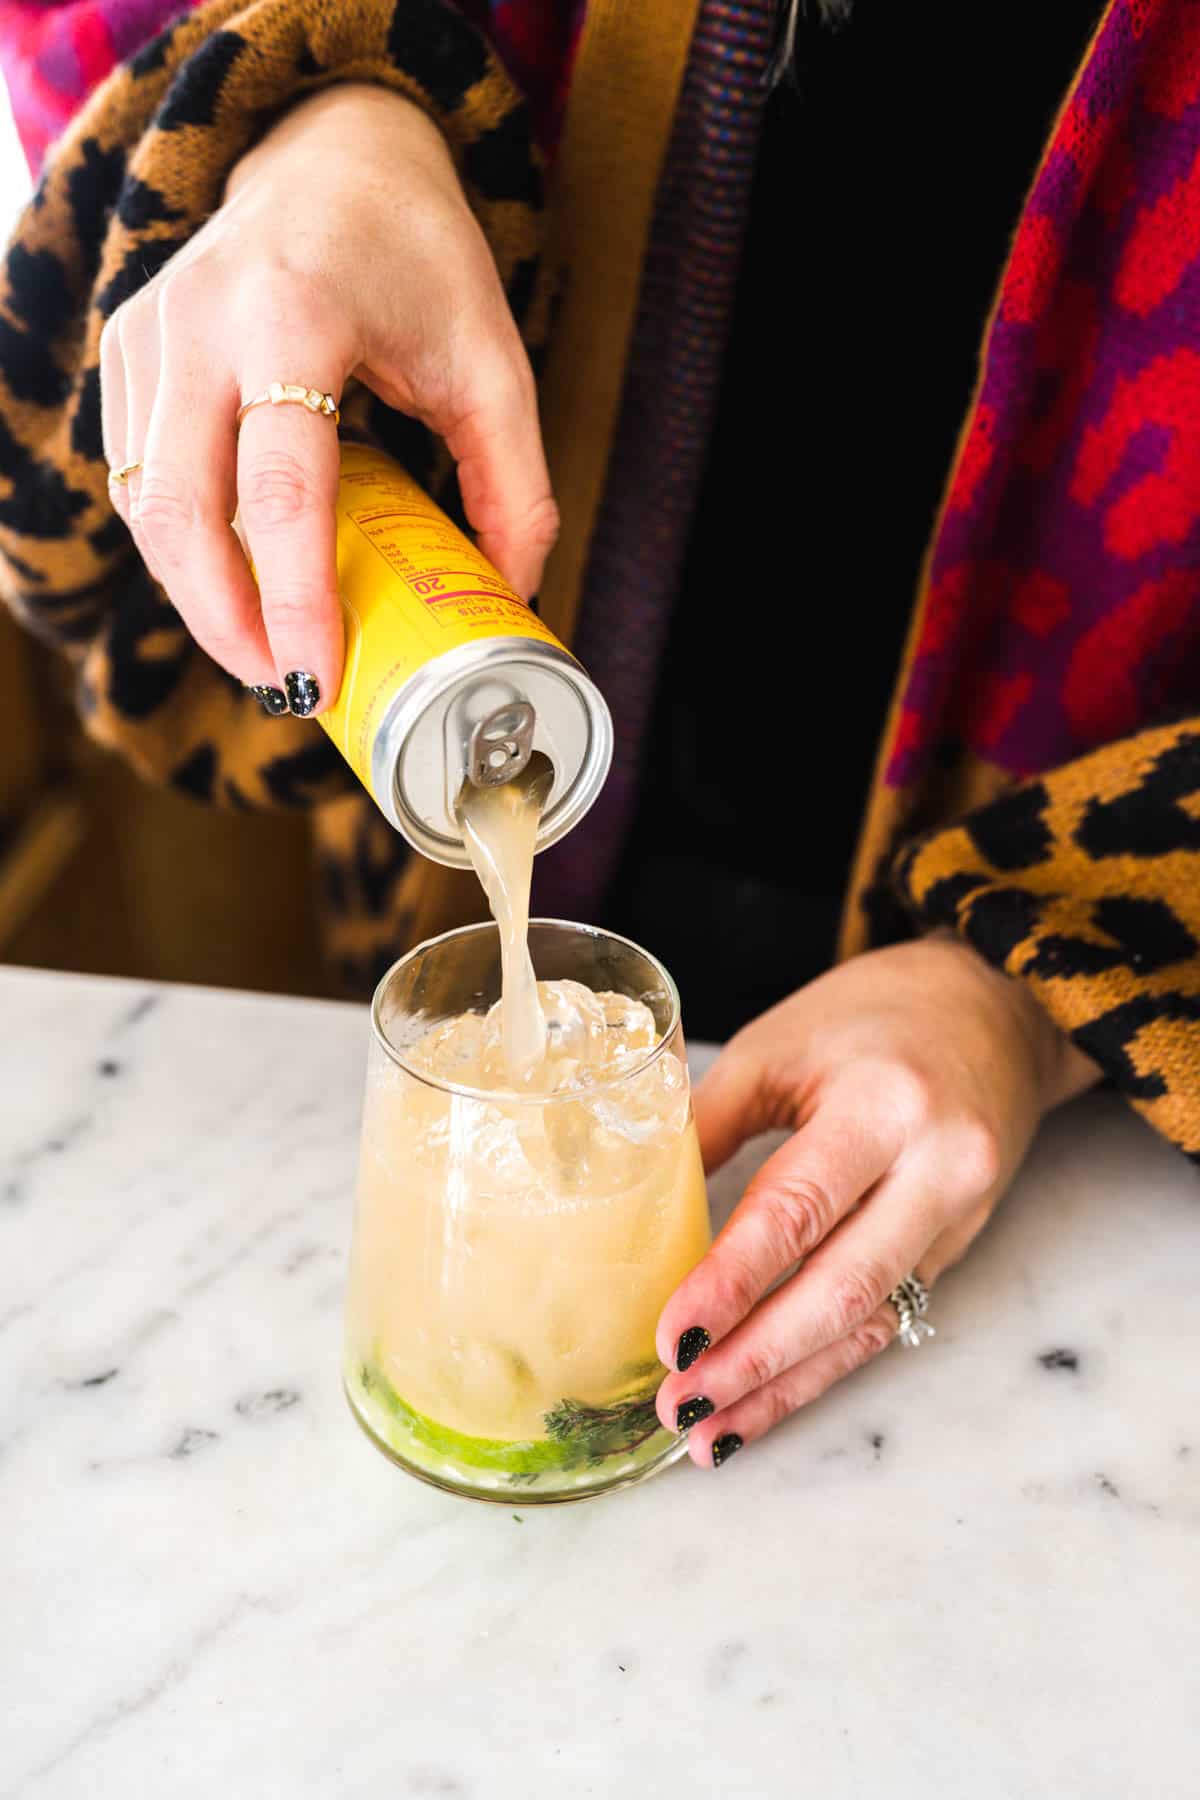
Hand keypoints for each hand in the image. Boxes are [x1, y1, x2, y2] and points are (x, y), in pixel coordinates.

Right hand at [100, 84, 556, 712]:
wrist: (333, 152)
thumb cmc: (419, 256)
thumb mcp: (493, 362)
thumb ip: (514, 483)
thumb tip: (511, 595)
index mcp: (296, 314)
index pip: (279, 491)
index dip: (294, 600)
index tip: (317, 679)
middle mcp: (202, 321)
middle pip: (179, 511)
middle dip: (226, 622)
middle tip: (287, 688)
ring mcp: (149, 332)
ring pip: (144, 504)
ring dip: (198, 594)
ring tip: (268, 649)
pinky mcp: (128, 350)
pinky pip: (136, 476)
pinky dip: (181, 547)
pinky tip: (236, 584)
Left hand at [656, 935, 1100, 1466]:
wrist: (995, 1009)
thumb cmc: (876, 1014)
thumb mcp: (782, 1044)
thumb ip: (712, 1121)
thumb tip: (630, 1199)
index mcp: (886, 1105)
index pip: (799, 1209)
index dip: (733, 1281)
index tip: (673, 1337)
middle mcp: (937, 1170)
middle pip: (842, 1288)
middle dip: (757, 1359)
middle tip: (681, 1404)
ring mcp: (958, 1218)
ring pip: (867, 1322)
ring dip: (787, 1385)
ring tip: (711, 1433)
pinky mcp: (956, 1248)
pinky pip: (885, 1318)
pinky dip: (823, 1365)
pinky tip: (766, 1401)